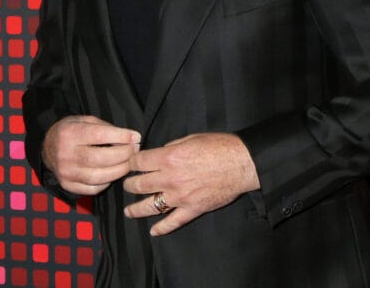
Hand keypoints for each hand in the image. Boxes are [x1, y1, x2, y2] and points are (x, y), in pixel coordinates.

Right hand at [43, 115, 140, 195]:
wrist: (48, 147)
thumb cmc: (72, 131)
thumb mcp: (84, 120)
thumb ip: (105, 127)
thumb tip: (130, 138)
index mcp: (70, 133)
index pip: (99, 135)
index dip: (121, 137)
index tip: (136, 137)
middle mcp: (66, 154)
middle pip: (100, 158)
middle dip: (123, 155)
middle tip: (135, 151)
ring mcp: (66, 172)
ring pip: (98, 177)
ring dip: (119, 171)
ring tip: (128, 163)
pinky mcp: (68, 185)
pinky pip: (92, 188)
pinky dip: (107, 183)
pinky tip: (113, 174)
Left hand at [123, 132, 259, 235]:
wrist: (242, 163)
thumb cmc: (219, 146)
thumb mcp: (191, 138)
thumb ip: (171, 147)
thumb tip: (160, 154)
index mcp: (168, 158)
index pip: (139, 162)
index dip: (131, 162)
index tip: (129, 164)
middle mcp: (170, 178)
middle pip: (139, 184)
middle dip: (129, 184)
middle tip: (127, 185)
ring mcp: (180, 196)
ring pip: (150, 206)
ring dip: (135, 209)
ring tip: (129, 211)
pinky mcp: (192, 209)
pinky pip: (173, 222)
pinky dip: (161, 229)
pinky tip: (153, 231)